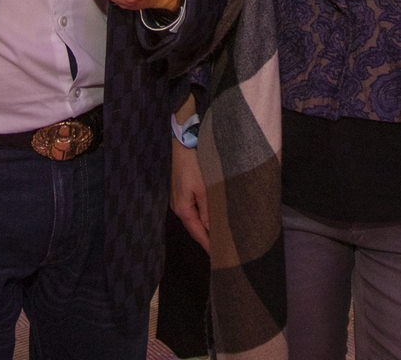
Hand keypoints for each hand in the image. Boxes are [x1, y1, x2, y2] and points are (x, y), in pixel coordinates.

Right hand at [171, 136, 209, 253]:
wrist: (183, 143)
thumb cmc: (193, 165)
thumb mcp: (204, 188)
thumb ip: (208, 210)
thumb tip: (211, 229)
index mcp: (183, 209)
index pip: (197, 233)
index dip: (208, 245)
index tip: (219, 257)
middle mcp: (178, 207)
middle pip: (194, 227)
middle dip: (207, 238)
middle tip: (222, 248)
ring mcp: (179, 199)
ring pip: (194, 218)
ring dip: (205, 226)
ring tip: (219, 235)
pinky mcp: (182, 191)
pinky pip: (193, 208)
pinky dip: (202, 215)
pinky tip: (211, 216)